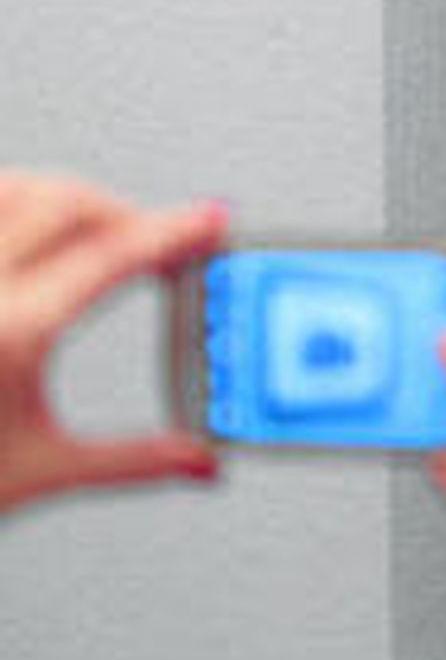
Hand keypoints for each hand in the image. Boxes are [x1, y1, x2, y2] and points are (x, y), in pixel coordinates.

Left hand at [0, 174, 226, 513]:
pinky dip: (10, 203)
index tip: (211, 220)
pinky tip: (23, 229)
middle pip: (65, 202)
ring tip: (91, 230)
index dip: (174, 232)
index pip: (112, 257)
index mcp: (7, 334)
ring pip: (10, 187)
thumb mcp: (37, 472)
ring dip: (61, 197)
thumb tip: (199, 460)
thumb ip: (133, 459)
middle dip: (124, 212)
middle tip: (159, 240)